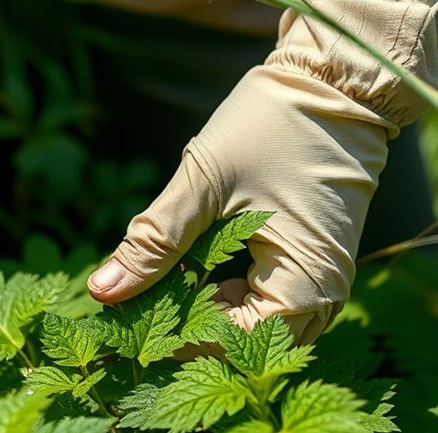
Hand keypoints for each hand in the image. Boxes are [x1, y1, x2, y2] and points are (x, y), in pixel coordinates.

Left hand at [88, 63, 392, 342]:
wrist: (336, 80)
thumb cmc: (274, 124)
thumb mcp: (205, 184)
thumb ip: (153, 242)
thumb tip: (101, 292)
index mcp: (302, 283)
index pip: (234, 346)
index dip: (178, 342)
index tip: (129, 325)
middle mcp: (323, 294)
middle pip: (251, 347)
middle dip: (195, 335)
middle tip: (142, 314)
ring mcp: (325, 279)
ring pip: (264, 328)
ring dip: (215, 318)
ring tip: (166, 296)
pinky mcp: (317, 261)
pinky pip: (276, 302)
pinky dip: (236, 299)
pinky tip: (201, 279)